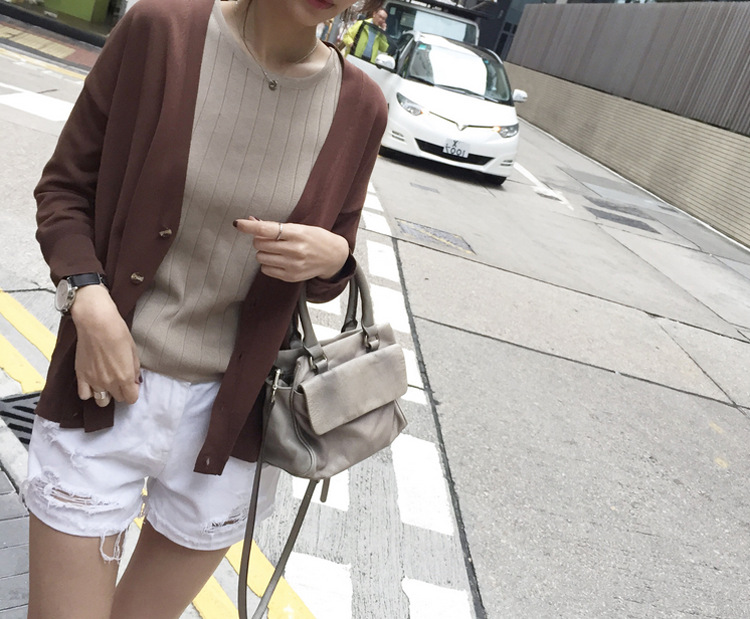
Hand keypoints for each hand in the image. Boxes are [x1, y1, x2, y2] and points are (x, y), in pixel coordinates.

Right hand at [70, 285, 140, 406]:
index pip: (131, 398)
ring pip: (101, 401)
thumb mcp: (133, 350)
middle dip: (121, 392)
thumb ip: (135, 370)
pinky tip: (93, 382)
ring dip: (106, 394)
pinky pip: (84, 395)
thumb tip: (135, 381)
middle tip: (120, 380)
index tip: (132, 385)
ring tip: (107, 383)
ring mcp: (93, 381)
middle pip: (118, 399)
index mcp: (125, 377)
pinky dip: (89, 392)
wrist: (96, 323)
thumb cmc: (117, 332)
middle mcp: (109, 383)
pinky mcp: (81, 376)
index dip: (133, 393)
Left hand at [234, 218, 348, 281]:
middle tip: (271, 239)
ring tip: (277, 250)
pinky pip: (266, 270)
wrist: (334, 257)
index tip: (238, 223)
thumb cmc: (316, 238)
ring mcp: (293, 265)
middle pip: (260, 244)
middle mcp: (295, 250)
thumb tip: (251, 221)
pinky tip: (280, 260)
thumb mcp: (300, 227)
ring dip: (264, 252)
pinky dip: (268, 264)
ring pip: (261, 257)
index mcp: (297, 234)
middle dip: (260, 240)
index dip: (249, 226)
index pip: (267, 229)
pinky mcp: (291, 277)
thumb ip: (275, 226)